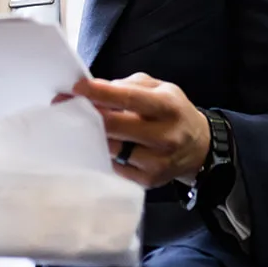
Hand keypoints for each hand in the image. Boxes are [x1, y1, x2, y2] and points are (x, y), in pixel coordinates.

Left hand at [71, 73, 210, 188]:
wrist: (199, 148)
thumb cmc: (173, 113)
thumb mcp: (160, 89)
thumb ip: (129, 85)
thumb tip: (96, 89)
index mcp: (168, 106)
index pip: (129, 98)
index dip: (100, 92)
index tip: (77, 86)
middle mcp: (166, 136)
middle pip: (116, 127)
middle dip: (90, 114)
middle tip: (68, 105)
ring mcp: (157, 162)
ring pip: (113, 149)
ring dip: (94, 136)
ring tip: (83, 125)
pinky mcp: (148, 181)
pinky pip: (116, 167)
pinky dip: (105, 154)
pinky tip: (102, 145)